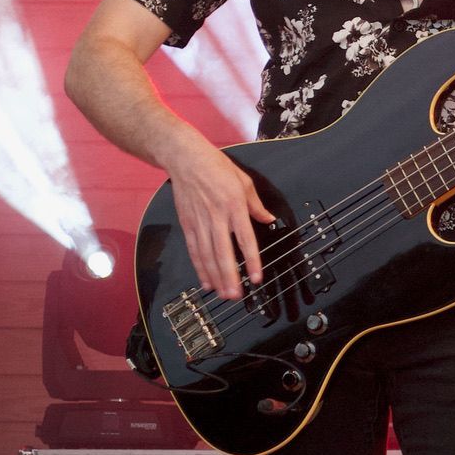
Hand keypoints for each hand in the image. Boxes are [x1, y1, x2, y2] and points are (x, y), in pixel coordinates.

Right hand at [163, 130, 275, 300]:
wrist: (186, 159)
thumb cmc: (216, 167)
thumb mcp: (244, 181)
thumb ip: (256, 204)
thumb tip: (268, 219)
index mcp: (234, 205)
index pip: (245, 238)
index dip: (251, 260)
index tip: (256, 277)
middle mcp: (216, 216)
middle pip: (223, 252)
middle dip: (229, 277)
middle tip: (236, 296)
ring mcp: (200, 221)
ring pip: (207, 255)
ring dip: (215, 277)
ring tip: (223, 294)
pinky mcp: (188, 224)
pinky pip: (195, 250)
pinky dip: (200, 267)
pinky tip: (206, 281)